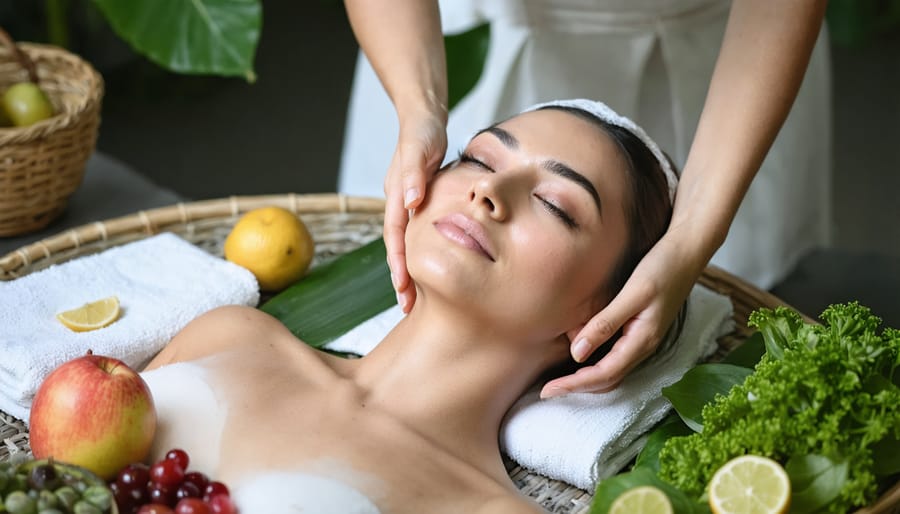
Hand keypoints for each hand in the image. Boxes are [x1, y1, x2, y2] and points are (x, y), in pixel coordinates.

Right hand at [384, 111, 446, 311]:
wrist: (424, 117)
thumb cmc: (423, 131)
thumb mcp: (419, 148)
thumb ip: (412, 174)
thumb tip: (410, 202)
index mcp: (397, 195)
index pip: (395, 236)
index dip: (399, 263)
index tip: (403, 287)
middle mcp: (399, 203)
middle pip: (397, 247)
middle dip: (400, 278)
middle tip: (406, 307)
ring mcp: (407, 204)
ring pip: (405, 244)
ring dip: (408, 270)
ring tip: (413, 299)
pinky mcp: (418, 202)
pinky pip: (416, 235)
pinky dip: (419, 254)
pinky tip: (428, 268)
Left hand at [540, 233, 703, 396]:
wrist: (688, 250)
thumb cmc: (663, 267)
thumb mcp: (632, 294)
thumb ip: (605, 323)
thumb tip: (577, 353)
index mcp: (643, 340)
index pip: (603, 374)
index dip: (574, 384)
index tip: (548, 390)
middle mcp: (644, 345)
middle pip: (608, 380)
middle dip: (577, 387)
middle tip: (547, 389)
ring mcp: (643, 339)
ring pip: (612, 370)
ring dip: (586, 377)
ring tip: (559, 376)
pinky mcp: (640, 329)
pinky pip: (615, 355)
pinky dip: (595, 361)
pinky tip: (579, 351)